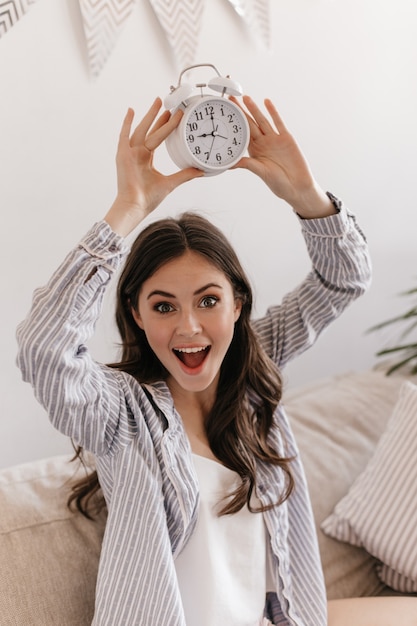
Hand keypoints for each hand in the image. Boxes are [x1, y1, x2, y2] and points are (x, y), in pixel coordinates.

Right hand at [105, 98, 202, 235]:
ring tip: (158, 102)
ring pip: (142, 129)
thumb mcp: (170, 183)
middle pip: (150, 130)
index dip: (166, 126)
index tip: (174, 115)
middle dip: (159, 117)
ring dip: (149, 115)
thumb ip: (185, 175)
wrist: (135, 206)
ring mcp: (129, 153)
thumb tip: (200, 171)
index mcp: (146, 159)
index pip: (158, 137)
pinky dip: (127, 123)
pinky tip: (131, 110)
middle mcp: (138, 153)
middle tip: (169, 104)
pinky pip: (124, 135)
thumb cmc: (147, 198)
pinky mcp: (123, 155)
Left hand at [233, 96, 334, 217]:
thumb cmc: (278, 183)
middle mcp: (263, 143)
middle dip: (241, 112)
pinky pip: (278, 122)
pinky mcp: (286, 138)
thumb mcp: (260, 172)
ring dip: (254, 109)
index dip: (235, 123)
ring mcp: (274, 139)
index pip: (242, 133)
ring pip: (262, 120)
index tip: (227, 114)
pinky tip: (267, 102)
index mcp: (254, 151)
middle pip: (250, 124)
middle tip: (232, 99)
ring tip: (246, 98)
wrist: (297, 186)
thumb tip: (230, 163)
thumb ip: (246, 164)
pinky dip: (273, 112)